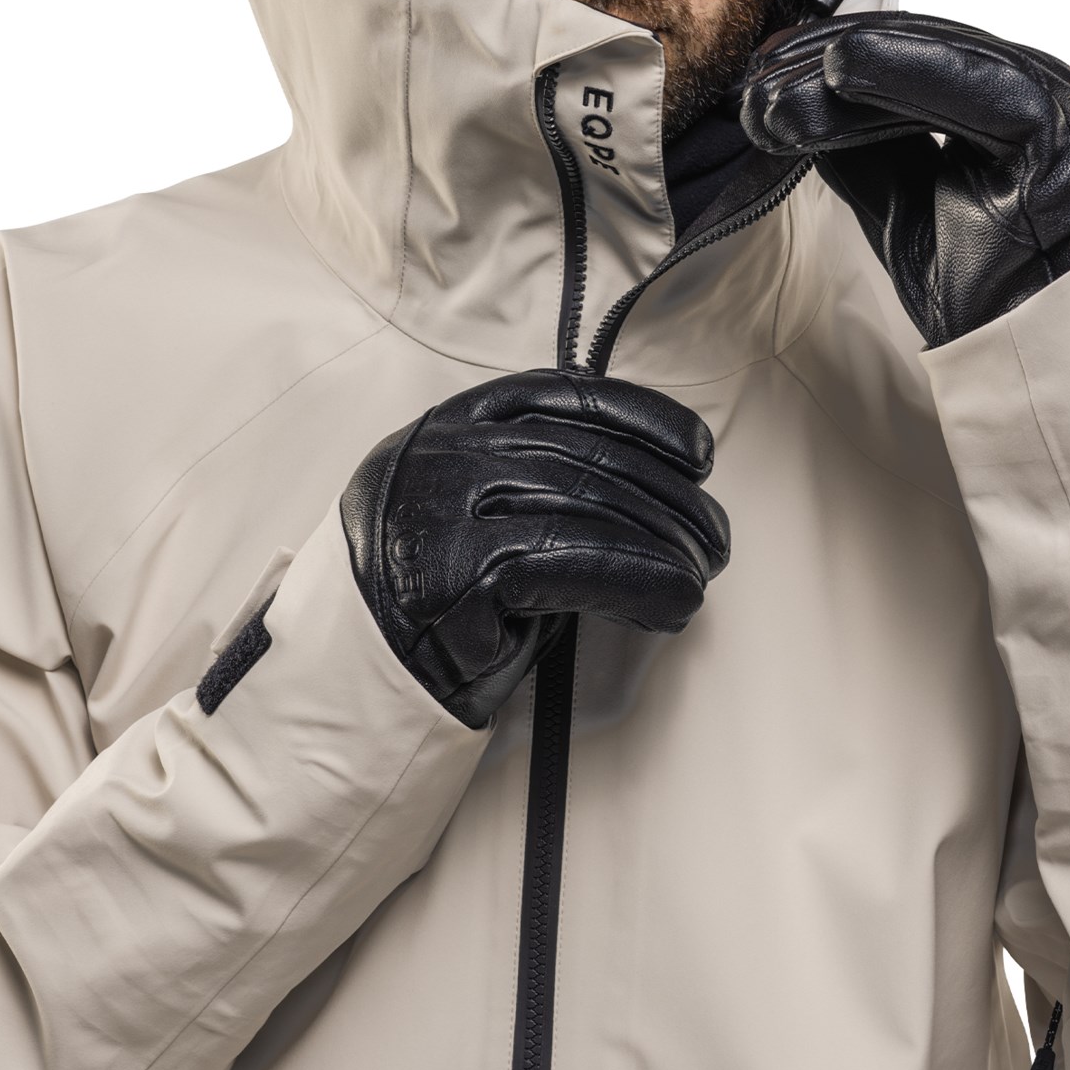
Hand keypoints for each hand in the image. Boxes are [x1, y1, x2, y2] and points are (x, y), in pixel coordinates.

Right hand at [341, 369, 730, 727]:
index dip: (643, 417)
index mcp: (448, 425)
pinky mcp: (455, 576)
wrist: (354, 674)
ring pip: (586, 507)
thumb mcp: (473, 508)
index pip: (560, 394)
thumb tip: (656, 484)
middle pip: (586, 456)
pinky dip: (637, 582)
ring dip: (664, 546)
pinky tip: (671, 602)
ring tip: (701, 574)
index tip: (699, 453)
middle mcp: (441, 455)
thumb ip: (536, 476)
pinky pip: (572, 565)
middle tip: (715, 539)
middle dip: (670, 499)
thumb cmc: (436, 594)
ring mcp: (442, 511)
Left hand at [738, 12, 1069, 346]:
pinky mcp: (1068, 140)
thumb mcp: (908, 213)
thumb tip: (799, 106)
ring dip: (847, 66)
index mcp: (1014, 104)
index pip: (915, 53)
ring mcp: (1066, 112)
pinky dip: (905, 69)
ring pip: (944, 56)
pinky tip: (841, 69)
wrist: (1051, 368)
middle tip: (750, 76)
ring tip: (774, 86)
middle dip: (826, 56)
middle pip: (924, 45)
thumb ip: (867, 156)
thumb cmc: (993, 294)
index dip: (832, 53)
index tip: (761, 65)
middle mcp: (1048, 93)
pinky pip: (980, 88)